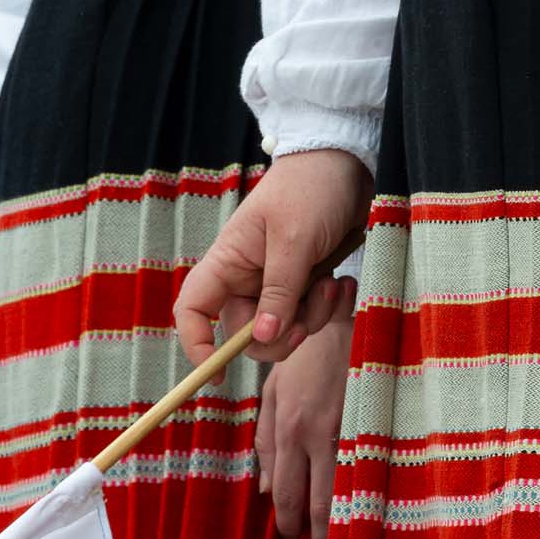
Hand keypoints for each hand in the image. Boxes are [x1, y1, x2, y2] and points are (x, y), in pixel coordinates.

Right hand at [174, 148, 370, 366]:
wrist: (347, 165)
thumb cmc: (311, 190)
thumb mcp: (294, 241)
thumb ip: (279, 291)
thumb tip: (260, 337)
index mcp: (227, 262)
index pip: (192, 310)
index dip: (196, 344)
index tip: (217, 373)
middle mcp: (246, 277)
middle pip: (245, 334)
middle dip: (279, 335)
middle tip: (308, 318)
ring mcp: (276, 282)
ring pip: (283, 329)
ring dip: (311, 318)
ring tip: (332, 286)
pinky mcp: (304, 283)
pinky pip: (309, 315)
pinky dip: (326, 307)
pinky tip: (341, 283)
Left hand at [255, 281, 354, 538]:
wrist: (352, 318)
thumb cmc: (312, 353)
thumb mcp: (276, 388)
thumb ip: (265, 438)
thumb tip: (261, 487)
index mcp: (287, 427)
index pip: (283, 491)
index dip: (287, 523)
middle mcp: (314, 435)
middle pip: (312, 502)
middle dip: (316, 538)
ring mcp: (347, 431)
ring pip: (342, 495)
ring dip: (342, 528)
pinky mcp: (374, 425)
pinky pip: (369, 473)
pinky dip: (367, 500)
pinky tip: (373, 518)